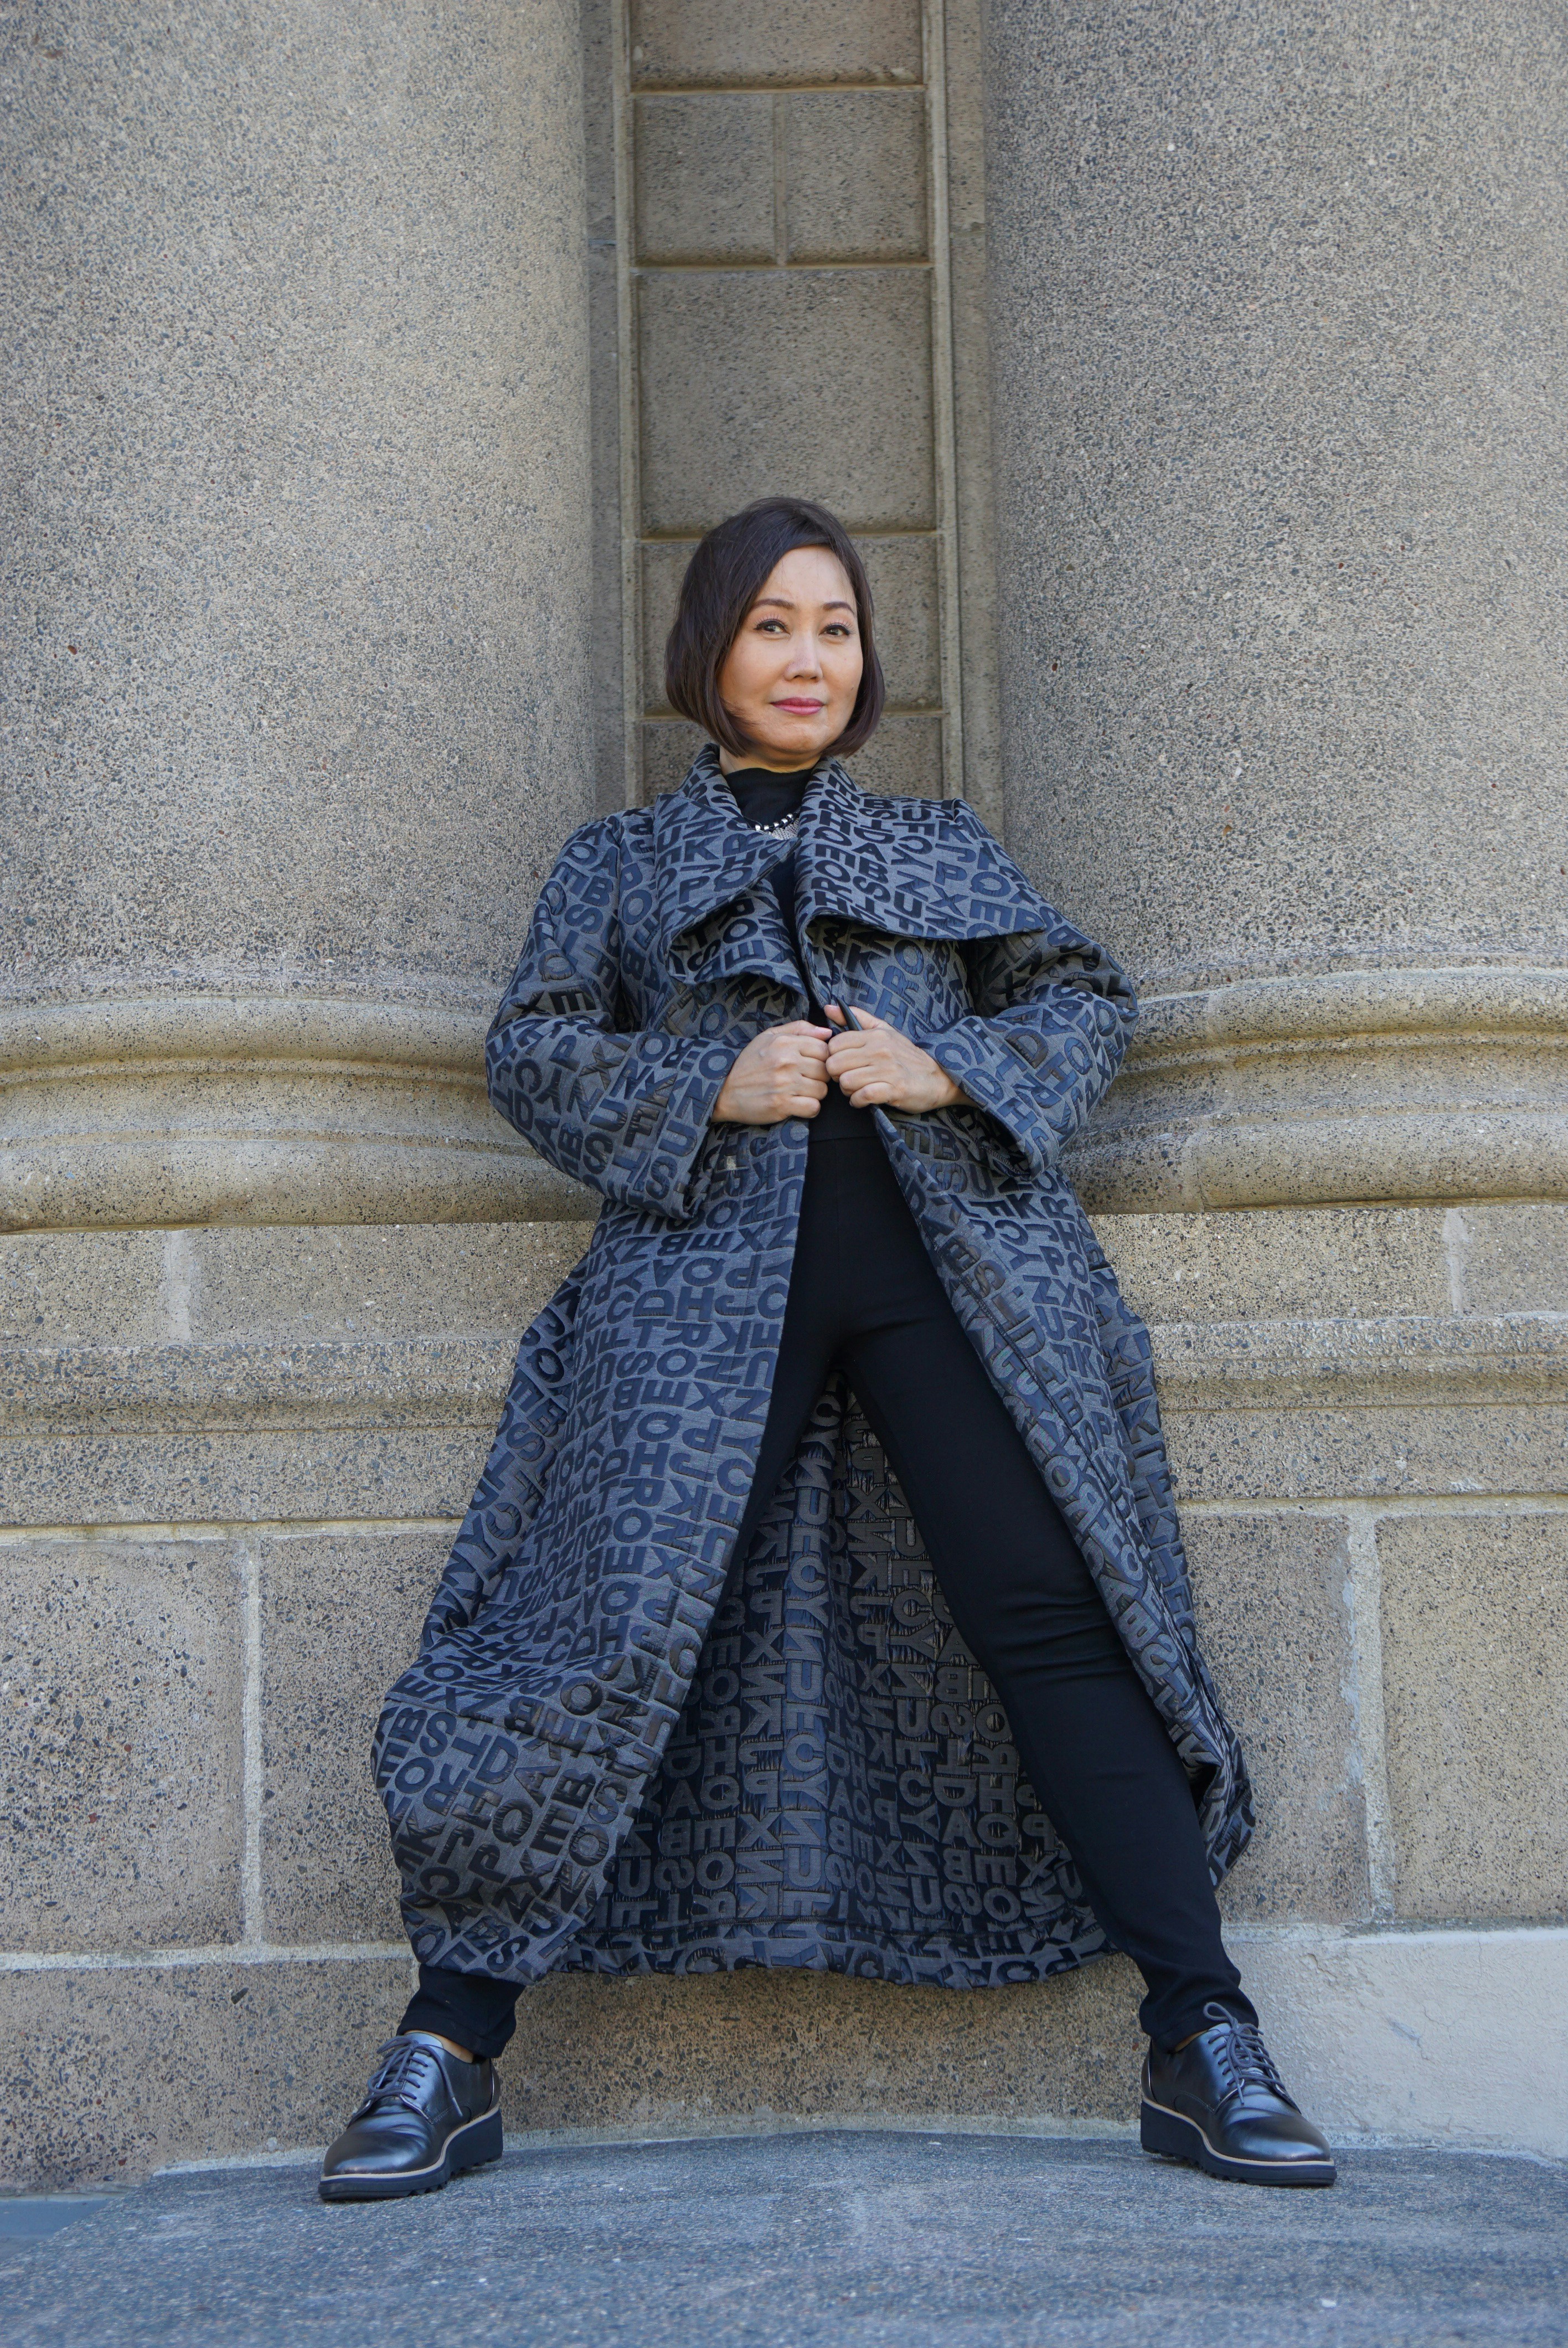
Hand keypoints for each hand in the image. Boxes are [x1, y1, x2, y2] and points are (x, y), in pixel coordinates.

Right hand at [713, 1020, 831, 1123]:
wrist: (724, 1091)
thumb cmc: (748, 1064)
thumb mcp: (768, 1037)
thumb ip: (799, 1029)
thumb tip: (827, 1033)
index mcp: (785, 1043)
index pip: (824, 1049)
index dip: (821, 1059)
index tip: (811, 1065)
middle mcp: (786, 1062)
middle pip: (825, 1071)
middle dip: (819, 1077)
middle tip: (805, 1080)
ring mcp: (784, 1084)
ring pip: (822, 1090)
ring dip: (815, 1094)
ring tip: (800, 1092)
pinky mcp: (782, 1105)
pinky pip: (814, 1107)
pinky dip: (809, 1108)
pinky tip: (798, 1104)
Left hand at [823, 1006, 966, 1112]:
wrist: (939, 1078)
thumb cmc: (907, 1056)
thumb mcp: (885, 1031)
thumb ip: (857, 1018)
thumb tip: (829, 1008)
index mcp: (875, 1035)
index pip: (834, 1044)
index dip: (834, 1057)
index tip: (844, 1064)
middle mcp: (880, 1050)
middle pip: (835, 1065)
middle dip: (837, 1076)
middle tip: (848, 1079)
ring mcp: (888, 1070)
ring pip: (845, 1082)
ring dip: (847, 1090)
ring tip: (857, 1089)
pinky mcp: (894, 1090)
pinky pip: (862, 1096)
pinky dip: (858, 1101)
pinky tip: (863, 1100)